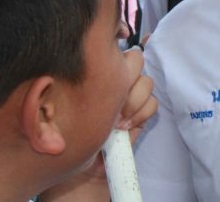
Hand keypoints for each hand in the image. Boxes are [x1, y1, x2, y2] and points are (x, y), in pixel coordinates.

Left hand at [38, 48, 156, 200]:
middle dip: (127, 78)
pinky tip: (125, 126)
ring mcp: (128, 98)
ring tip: (117, 120)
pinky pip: (152, 103)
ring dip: (134, 100)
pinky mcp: (140, 115)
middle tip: (112, 101)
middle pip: (135, 61)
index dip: (116, 50)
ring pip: (146, 82)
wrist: (80, 171)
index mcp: (94, 74)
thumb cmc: (67, 136)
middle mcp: (113, 83)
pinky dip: (142, 113)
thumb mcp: (68, 101)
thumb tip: (87, 53)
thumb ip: (81, 78)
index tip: (110, 62)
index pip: (113, 47)